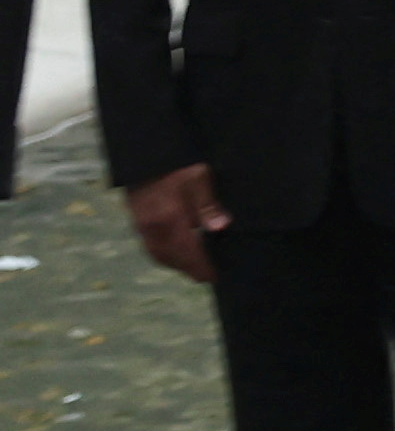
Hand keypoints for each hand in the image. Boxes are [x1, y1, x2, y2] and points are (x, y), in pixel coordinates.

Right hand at [119, 164, 223, 287]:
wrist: (144, 154)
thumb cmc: (176, 164)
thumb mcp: (198, 178)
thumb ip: (208, 205)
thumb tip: (220, 228)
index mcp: (170, 219)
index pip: (189, 253)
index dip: (202, 267)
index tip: (216, 277)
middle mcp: (153, 228)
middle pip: (173, 259)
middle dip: (191, 269)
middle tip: (208, 276)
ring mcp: (142, 226)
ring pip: (160, 255)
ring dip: (177, 265)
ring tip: (194, 268)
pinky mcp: (137, 221)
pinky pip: (151, 247)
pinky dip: (164, 256)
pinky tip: (175, 253)